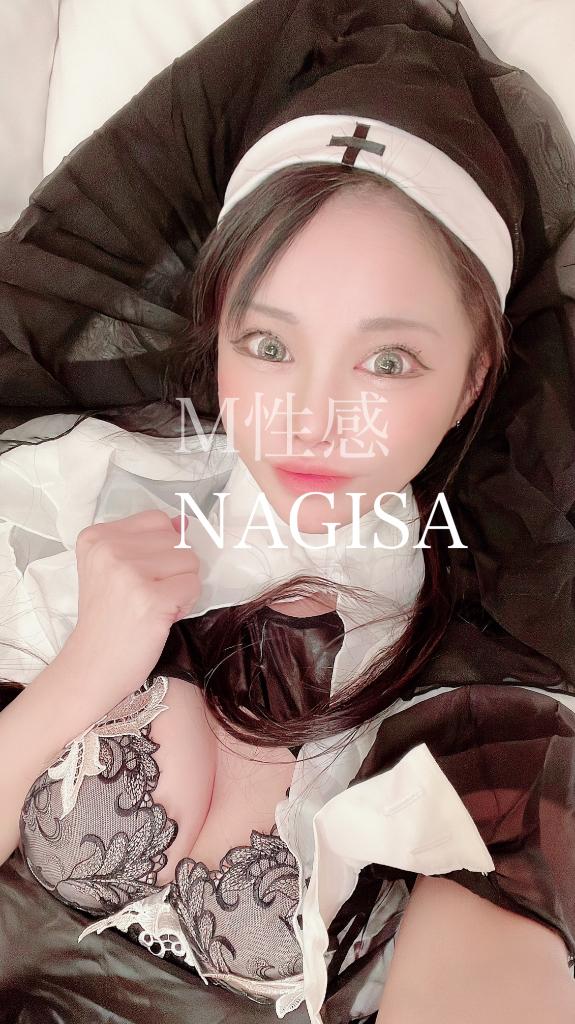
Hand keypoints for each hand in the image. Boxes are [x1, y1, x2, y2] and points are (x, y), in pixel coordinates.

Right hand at [71, 510, 198, 690]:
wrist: (92, 666)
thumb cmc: (108, 620)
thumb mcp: (115, 570)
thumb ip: (148, 542)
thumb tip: (184, 523)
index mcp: (97, 537)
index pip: (158, 520)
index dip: (163, 549)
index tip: (143, 575)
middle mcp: (109, 550)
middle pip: (177, 540)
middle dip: (174, 569)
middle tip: (148, 596)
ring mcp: (129, 573)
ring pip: (190, 561)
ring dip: (181, 586)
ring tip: (155, 606)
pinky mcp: (150, 599)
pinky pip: (193, 585)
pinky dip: (185, 603)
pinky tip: (162, 616)